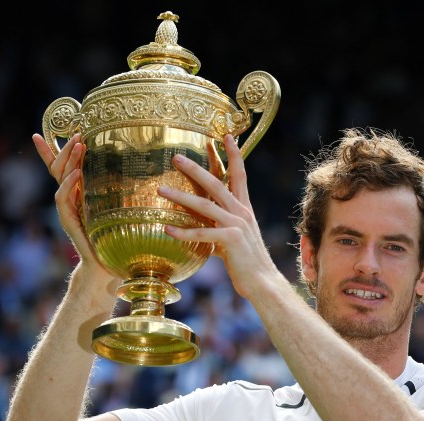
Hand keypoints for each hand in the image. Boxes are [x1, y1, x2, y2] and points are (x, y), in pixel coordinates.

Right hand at [31, 133, 116, 281]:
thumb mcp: (117, 208)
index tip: (44, 132)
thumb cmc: (115, 237)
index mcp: (79, 193)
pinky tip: (77, 173)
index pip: (62, 167)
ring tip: (79, 145)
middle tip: (77, 133)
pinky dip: (69, 184)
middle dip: (66, 148)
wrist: (105, 265)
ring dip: (69, 160)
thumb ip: (118, 191)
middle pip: (60, 168)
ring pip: (60, 178)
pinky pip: (63, 198)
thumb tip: (139, 169)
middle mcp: (70, 199)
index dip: (52, 150)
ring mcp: (67, 209)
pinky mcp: (68, 220)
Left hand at [159, 134, 280, 299]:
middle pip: (216, 183)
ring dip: (180, 197)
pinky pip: (201, 234)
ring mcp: (237, 225)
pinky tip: (166, 229)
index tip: (226, 136)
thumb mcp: (234, 239)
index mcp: (244, 209)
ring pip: (204, 205)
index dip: (233, 155)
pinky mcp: (230, 240)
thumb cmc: (247, 263)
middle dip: (195, 168)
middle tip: (176, 157)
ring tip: (160, 190)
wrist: (263, 282)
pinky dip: (182, 232)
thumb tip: (203, 230)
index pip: (239, 175)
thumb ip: (219, 229)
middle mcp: (242, 212)